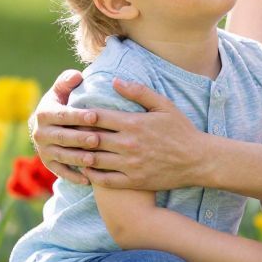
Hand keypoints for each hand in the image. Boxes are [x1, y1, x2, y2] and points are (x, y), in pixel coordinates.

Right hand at [29, 69, 93, 183]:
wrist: (48, 126)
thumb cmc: (63, 103)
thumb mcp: (62, 90)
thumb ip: (67, 81)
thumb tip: (76, 76)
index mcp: (44, 113)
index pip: (62, 115)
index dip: (78, 116)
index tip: (94, 116)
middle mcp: (40, 133)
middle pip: (62, 137)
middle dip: (79, 139)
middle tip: (97, 139)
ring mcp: (44, 150)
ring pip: (62, 155)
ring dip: (77, 158)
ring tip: (93, 160)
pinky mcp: (48, 164)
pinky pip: (61, 172)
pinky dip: (73, 177)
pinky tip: (88, 180)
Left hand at [78, 79, 203, 190]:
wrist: (198, 160)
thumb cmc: (181, 130)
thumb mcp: (163, 105)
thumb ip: (138, 91)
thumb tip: (114, 81)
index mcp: (133, 123)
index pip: (96, 117)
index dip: (80, 115)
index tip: (72, 114)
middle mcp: (128, 144)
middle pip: (91, 138)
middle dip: (75, 135)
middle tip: (63, 133)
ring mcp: (129, 164)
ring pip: (94, 160)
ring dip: (80, 155)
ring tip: (70, 151)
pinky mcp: (133, 181)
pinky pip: (105, 180)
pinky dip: (91, 176)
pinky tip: (85, 170)